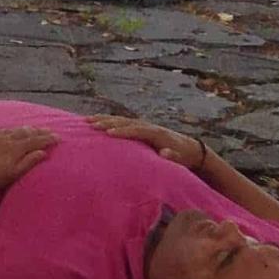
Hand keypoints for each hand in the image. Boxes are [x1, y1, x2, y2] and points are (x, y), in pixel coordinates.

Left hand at [0, 125, 56, 191]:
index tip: (58, 137)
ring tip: (33, 129)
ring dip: (25, 129)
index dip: (48, 138)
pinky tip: (11, 130)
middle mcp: (6, 138)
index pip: (36, 140)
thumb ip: (29, 161)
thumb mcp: (13, 173)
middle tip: (49, 130)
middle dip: (39, 131)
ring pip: (13, 129)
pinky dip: (10, 129)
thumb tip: (43, 152)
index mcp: (15, 148)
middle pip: (26, 132)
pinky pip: (0, 129)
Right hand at [85, 116, 204, 169]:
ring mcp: (144, 125)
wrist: (191, 149)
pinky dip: (108, 120)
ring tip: (87, 120)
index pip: (137, 130)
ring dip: (104, 119)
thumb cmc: (184, 157)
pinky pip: (121, 121)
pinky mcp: (140, 127)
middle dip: (108, 122)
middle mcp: (149, 126)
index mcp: (157, 134)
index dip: (123, 131)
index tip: (108, 133)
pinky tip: (95, 120)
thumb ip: (173, 157)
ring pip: (121, 119)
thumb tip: (164, 153)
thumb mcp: (181, 159)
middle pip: (126, 122)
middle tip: (92, 125)